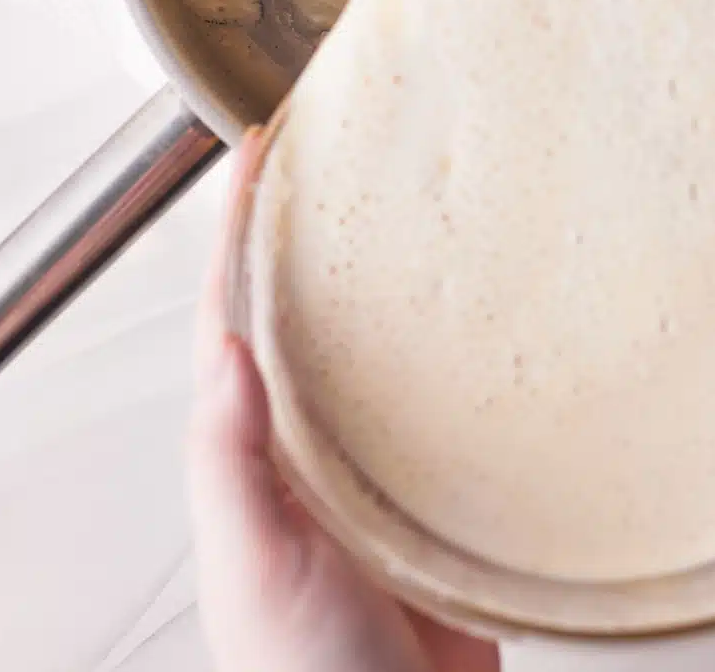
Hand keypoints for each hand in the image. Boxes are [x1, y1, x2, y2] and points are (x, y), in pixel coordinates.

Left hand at [188, 127, 500, 671]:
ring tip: (420, 210)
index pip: (231, 309)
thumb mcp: (256, 564)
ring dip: (388, 282)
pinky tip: (490, 322)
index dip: (235, 225)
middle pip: (307, 311)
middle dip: (318, 231)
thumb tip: (224, 347)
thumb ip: (233, 461)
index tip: (256, 149)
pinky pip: (443, 402)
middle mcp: (307, 442)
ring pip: (375, 348)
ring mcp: (371, 463)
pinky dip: (457, 352)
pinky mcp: (434, 490)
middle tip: (349, 155)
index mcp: (250, 448)